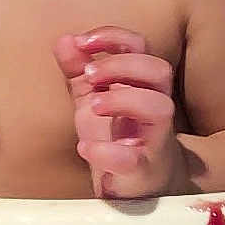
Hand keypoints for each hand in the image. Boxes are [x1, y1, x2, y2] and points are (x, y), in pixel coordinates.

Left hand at [55, 27, 183, 198]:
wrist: (139, 187)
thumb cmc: (118, 137)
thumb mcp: (93, 99)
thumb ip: (78, 71)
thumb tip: (64, 40)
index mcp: (142, 85)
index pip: (139, 47)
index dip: (113, 37)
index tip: (81, 42)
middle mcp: (155, 107)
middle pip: (159, 70)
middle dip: (121, 65)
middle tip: (89, 75)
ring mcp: (153, 139)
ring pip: (159, 108)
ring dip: (122, 99)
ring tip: (93, 106)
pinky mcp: (144, 171)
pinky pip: (134, 160)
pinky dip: (107, 152)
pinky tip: (84, 148)